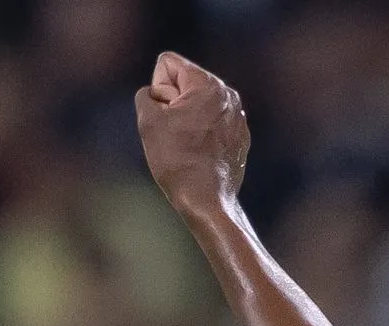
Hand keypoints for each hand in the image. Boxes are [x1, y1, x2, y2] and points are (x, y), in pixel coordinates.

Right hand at [135, 52, 250, 216]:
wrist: (206, 200)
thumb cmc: (176, 159)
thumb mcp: (148, 118)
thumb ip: (148, 93)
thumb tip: (161, 95)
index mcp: (209, 85)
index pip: (168, 63)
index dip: (158, 87)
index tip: (166, 113)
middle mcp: (229, 96)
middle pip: (183, 81)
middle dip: (172, 100)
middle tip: (175, 130)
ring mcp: (238, 117)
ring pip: (196, 103)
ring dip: (184, 117)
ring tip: (187, 141)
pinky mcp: (240, 136)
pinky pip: (209, 122)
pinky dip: (200, 132)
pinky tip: (199, 152)